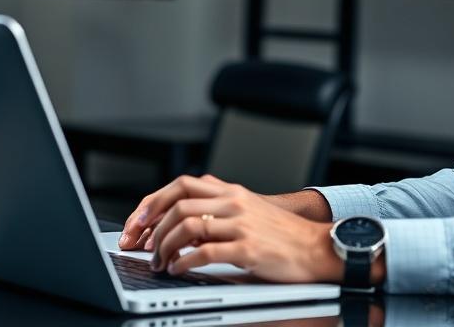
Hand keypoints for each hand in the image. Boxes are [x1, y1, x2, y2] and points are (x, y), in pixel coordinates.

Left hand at [121, 174, 342, 281]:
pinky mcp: (247, 249)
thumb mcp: (247, 209)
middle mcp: (233, 203)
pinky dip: (183, 262)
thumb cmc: (280, 234)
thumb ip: (217, 206)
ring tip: (160, 263)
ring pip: (187, 225)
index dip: (153, 202)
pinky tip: (178, 269)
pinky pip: (205, 252)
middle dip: (151, 226)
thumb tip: (179, 217)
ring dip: (165, 246)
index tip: (137, 222)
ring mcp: (241, 225)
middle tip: (140, 246)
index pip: (181, 184)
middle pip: (178, 202)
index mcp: (231, 192)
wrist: (316, 247)